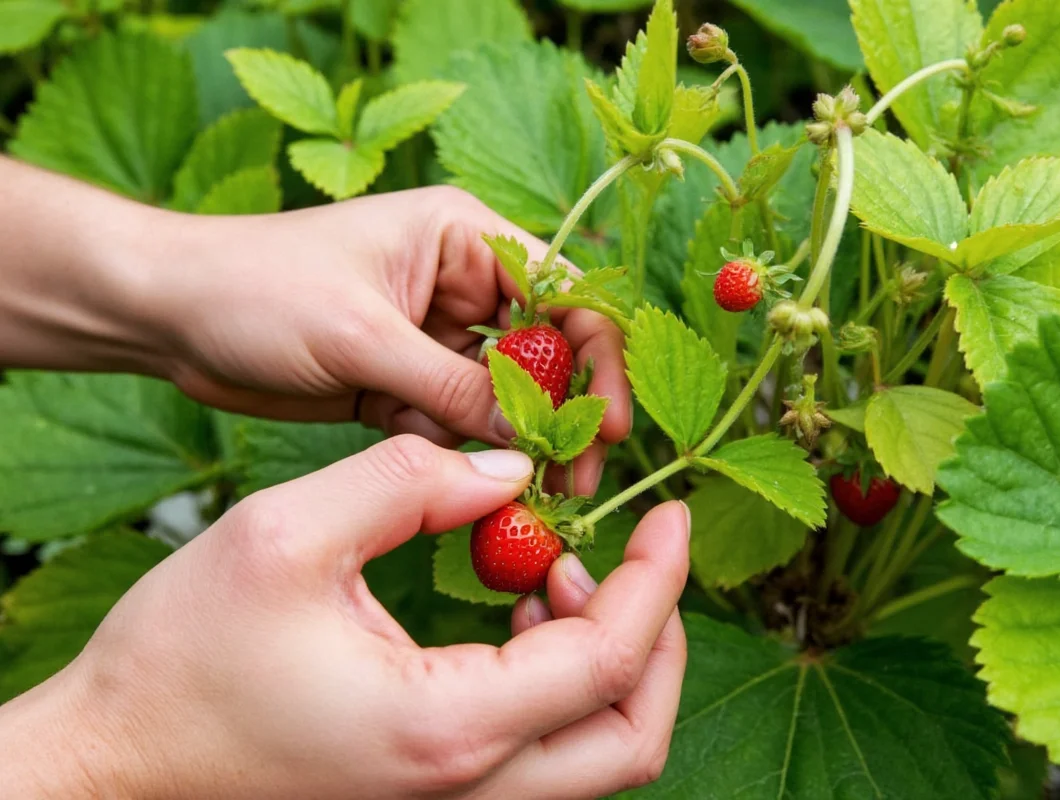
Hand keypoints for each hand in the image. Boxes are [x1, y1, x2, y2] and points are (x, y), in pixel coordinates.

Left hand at [0, 159, 627, 494]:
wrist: (169, 314)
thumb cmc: (256, 289)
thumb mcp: (361, 334)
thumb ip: (451, 385)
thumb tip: (528, 440)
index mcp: (464, 239)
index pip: (563, 293)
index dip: (596, 357)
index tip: (605, 424)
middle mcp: (462, 286)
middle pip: (546, 353)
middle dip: (563, 414)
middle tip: (576, 479)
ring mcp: (435, 340)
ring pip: (505, 398)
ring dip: (520, 447)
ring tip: (538, 502)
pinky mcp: (406, 385)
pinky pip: (459, 425)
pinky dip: (470, 458)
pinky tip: (480, 495)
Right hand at [0, 436, 688, 799]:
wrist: (112, 762)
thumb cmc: (180, 658)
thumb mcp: (287, 535)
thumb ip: (410, 482)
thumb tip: (508, 469)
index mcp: (445, 729)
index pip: (608, 662)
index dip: (658, 581)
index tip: (669, 513)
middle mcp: (465, 792)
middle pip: (631, 739)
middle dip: (660, 638)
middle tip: (637, 553)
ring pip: (595, 758)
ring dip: (611, 661)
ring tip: (559, 568)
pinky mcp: (429, 797)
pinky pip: (542, 757)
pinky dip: (561, 684)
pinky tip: (517, 607)